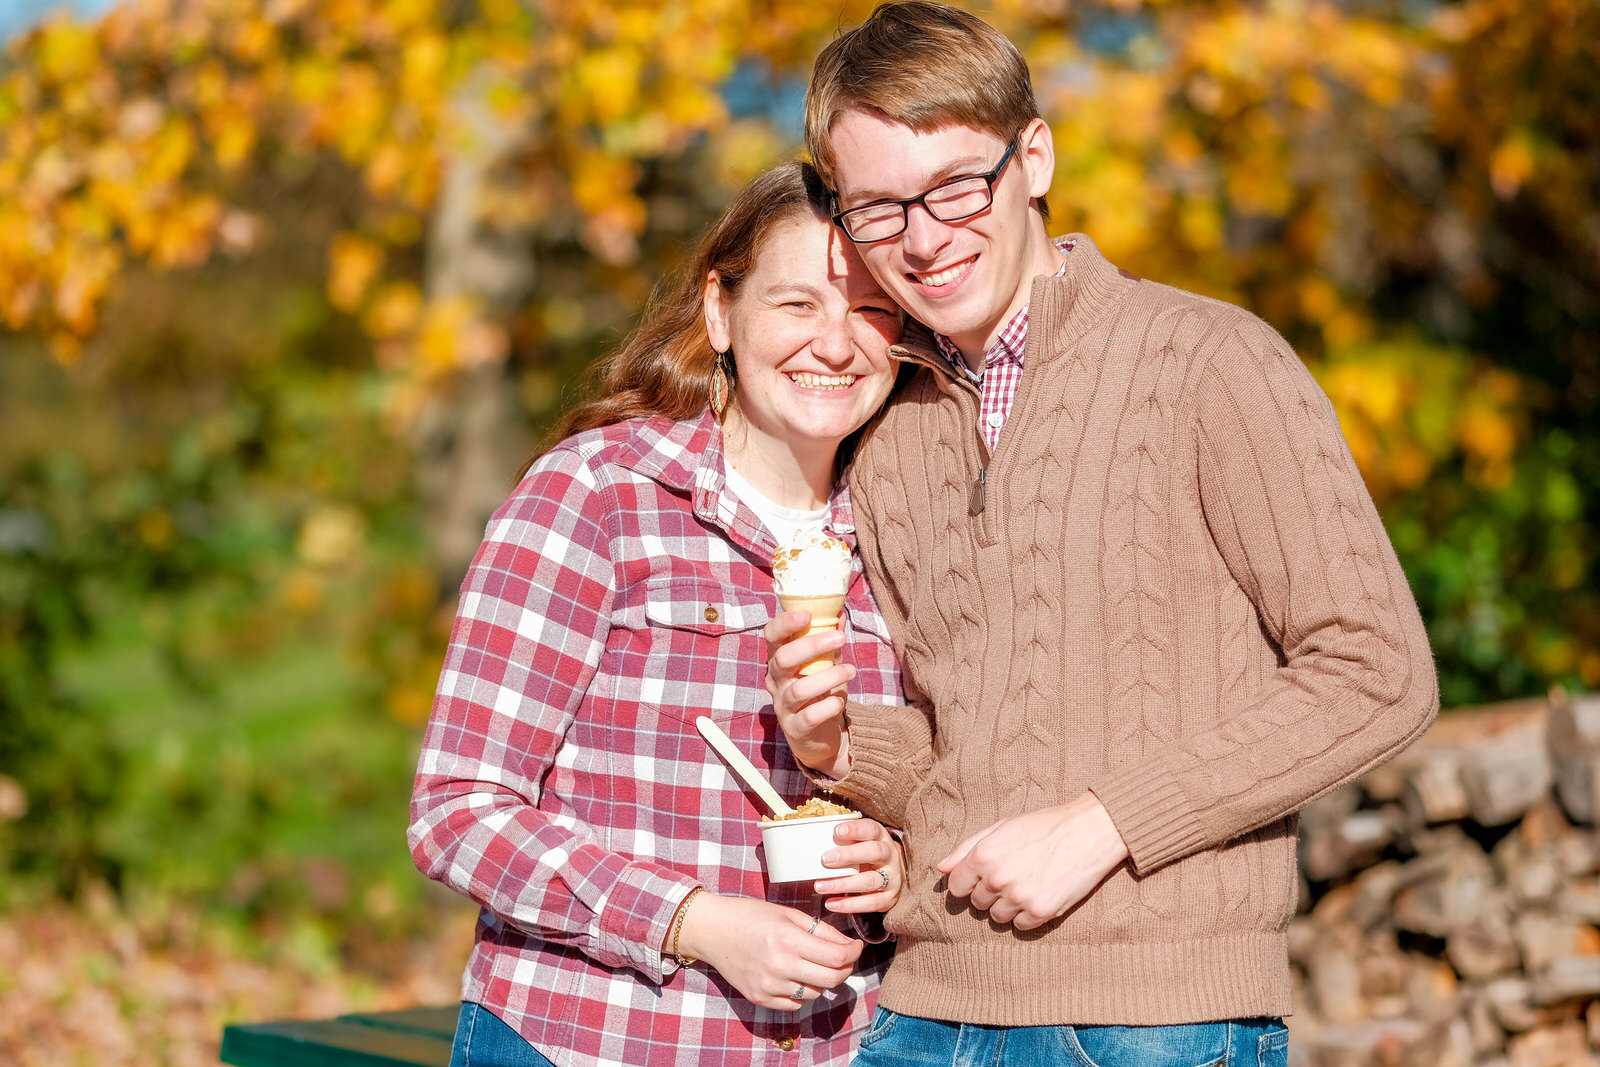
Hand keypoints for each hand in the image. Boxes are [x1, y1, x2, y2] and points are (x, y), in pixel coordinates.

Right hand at [675, 893, 862, 1009]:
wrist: (712, 931)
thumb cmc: (750, 916)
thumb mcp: (787, 914)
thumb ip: (820, 930)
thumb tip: (847, 945)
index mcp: (788, 939)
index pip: (836, 957)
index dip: (853, 953)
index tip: (855, 947)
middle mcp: (780, 965)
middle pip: (831, 979)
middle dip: (844, 968)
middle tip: (842, 958)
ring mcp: (769, 985)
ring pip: (815, 993)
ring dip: (821, 980)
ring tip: (812, 964)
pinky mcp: (759, 998)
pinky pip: (794, 1004)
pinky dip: (801, 992)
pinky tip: (794, 976)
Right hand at [764, 609, 854, 779]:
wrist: (822, 737)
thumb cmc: (821, 693)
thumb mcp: (826, 664)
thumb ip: (830, 641)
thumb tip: (839, 614)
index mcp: (779, 661)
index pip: (771, 636)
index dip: (784, 623)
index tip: (807, 614)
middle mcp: (776, 682)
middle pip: (782, 659)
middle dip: (812, 645)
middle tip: (840, 638)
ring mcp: (783, 707)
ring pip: (798, 689)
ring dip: (829, 677)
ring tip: (851, 671)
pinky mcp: (795, 729)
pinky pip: (809, 716)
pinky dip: (828, 706)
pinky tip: (840, 700)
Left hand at [815, 817, 902, 914]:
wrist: (892, 874)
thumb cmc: (866, 854)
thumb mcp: (860, 842)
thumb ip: (843, 841)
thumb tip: (813, 840)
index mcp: (880, 837)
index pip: (871, 829)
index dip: (855, 830)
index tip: (836, 832)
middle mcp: (889, 856)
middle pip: (874, 852)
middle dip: (849, 855)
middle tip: (825, 859)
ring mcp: (892, 878)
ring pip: (870, 881)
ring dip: (843, 884)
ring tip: (820, 886)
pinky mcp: (889, 898)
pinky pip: (870, 903)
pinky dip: (850, 905)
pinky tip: (832, 904)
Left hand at [936, 792, 1129, 930]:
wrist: (1089, 832)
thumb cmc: (1043, 826)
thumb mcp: (1001, 827)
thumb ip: (967, 848)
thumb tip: (941, 868)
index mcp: (983, 855)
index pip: (956, 886)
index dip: (967, 882)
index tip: (982, 877)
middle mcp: (997, 878)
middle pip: (977, 903)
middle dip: (989, 893)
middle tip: (1012, 875)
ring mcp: (1019, 897)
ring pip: (997, 917)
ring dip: (1007, 905)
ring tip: (1027, 883)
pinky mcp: (1041, 912)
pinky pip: (1020, 926)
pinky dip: (1027, 915)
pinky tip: (1039, 894)